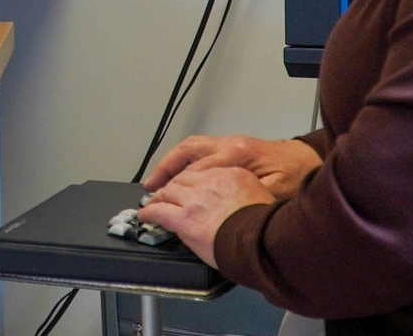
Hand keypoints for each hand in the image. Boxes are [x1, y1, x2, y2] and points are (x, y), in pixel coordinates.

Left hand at [136, 167, 273, 267]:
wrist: (263, 242)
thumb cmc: (267, 226)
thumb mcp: (261, 196)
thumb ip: (243, 192)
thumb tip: (236, 201)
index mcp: (231, 174)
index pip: (203, 171)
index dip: (191, 179)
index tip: (188, 184)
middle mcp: (210, 182)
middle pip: (183, 178)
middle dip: (172, 186)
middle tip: (165, 193)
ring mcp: (195, 199)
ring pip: (169, 192)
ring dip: (159, 197)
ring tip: (153, 203)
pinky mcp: (184, 218)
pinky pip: (159, 211)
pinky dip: (149, 212)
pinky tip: (145, 215)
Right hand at [142, 135, 322, 199]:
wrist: (307, 161)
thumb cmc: (295, 176)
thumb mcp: (275, 191)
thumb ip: (246, 194)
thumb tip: (221, 203)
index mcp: (237, 153)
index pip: (198, 168)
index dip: (178, 184)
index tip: (163, 197)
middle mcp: (229, 144)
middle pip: (187, 151)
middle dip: (165, 167)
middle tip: (150, 186)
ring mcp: (229, 144)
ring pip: (191, 148)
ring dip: (171, 163)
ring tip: (156, 181)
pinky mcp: (230, 148)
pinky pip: (199, 151)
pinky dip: (184, 162)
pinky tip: (177, 175)